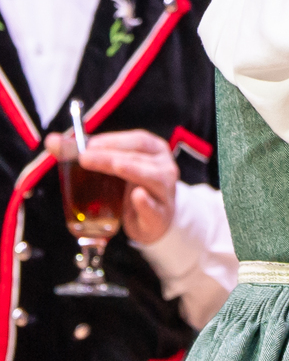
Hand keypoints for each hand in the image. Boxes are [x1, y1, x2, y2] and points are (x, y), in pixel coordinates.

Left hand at [47, 129, 178, 243]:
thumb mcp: (114, 167)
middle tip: (85, 158)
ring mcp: (165, 191)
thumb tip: (51, 140)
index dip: (114, 140)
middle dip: (111, 156)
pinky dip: (145, 202)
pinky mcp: (160, 214)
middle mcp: (164, 166)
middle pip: (138, 157)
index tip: (89, 144)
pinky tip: (137, 196)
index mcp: (154, 150)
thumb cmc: (131, 187)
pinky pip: (154, 207)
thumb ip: (84, 154)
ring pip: (151, 177)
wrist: (154, 220)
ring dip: (132, 171)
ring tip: (115, 166)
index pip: (138, 140)